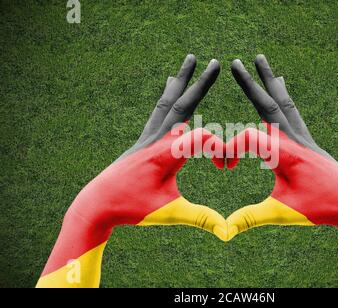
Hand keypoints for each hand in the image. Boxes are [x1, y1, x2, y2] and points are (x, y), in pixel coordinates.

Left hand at [37, 55, 226, 287]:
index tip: (227, 166)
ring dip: (181, 84)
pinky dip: (169, 100)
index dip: (223, 149)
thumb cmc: (130, 208)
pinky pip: (159, 115)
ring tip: (185, 64)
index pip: (204, 138)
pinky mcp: (143, 142)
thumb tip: (226, 230)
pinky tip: (169, 97)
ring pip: (168, 105)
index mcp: (164, 152)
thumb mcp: (168, 212)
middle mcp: (155, 139)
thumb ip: (199, 217)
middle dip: (201, 84)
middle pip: (182, 104)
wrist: (95, 204)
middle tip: (214, 63)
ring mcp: (147, 138)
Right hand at [225, 55, 337, 286]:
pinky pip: (291, 113)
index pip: (247, 138)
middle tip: (237, 62)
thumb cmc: (319, 208)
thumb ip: (250, 218)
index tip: (222, 168)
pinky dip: (281, 98)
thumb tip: (224, 231)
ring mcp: (302, 137)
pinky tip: (282, 91)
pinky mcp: (306, 141)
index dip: (227, 149)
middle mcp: (294, 138)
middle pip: (268, 103)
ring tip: (264, 63)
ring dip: (269, 83)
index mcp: (286, 152)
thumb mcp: (282, 212)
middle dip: (250, 84)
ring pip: (282, 103)